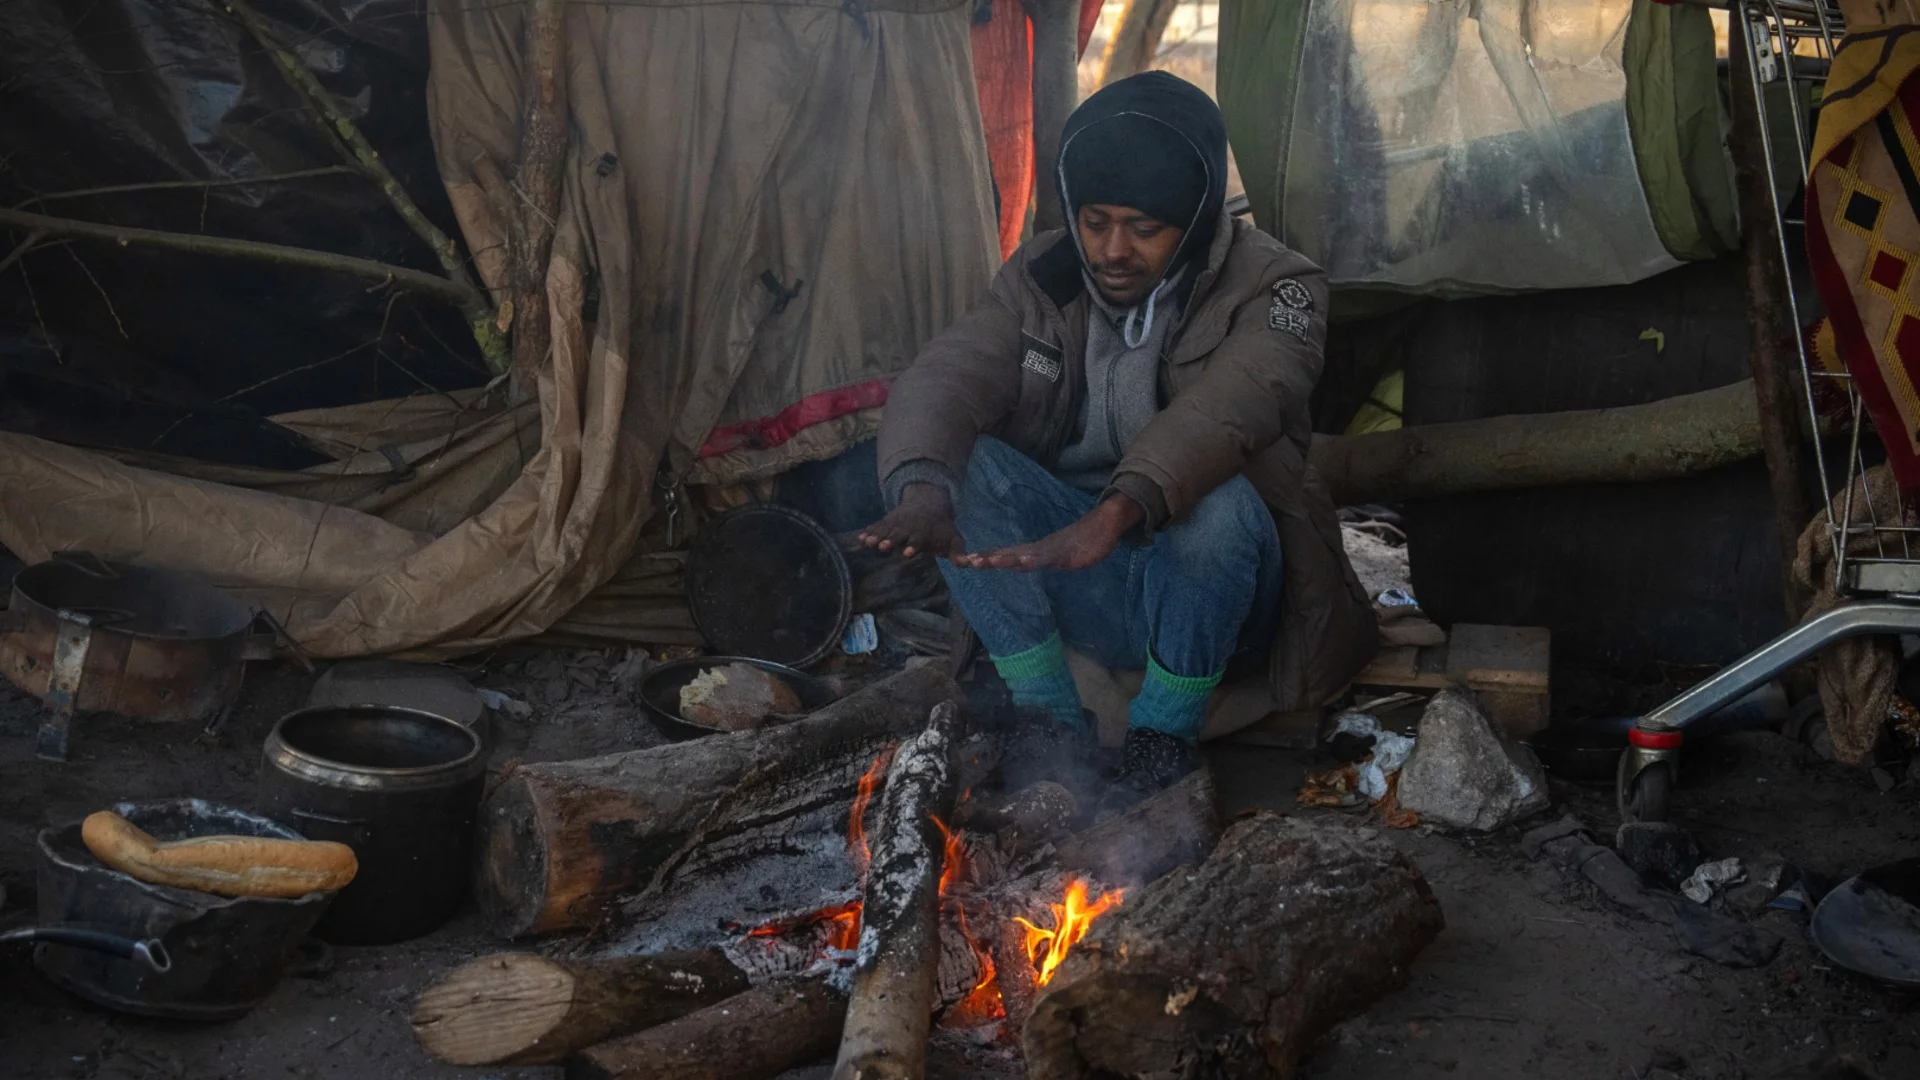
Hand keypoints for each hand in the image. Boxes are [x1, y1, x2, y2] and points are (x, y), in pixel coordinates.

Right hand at [858, 484, 961, 557]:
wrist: (928, 502)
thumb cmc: (941, 527)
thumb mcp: (953, 538)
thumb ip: (958, 553)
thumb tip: (967, 564)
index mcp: (924, 533)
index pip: (919, 540)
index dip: (914, 546)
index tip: (909, 553)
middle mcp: (909, 528)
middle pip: (899, 534)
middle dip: (892, 540)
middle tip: (883, 547)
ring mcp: (897, 524)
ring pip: (885, 530)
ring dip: (876, 536)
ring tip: (867, 543)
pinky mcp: (887, 522)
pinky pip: (876, 527)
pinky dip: (868, 532)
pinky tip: (859, 539)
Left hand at [951, 495, 1141, 571]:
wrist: (1104, 523)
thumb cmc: (1082, 541)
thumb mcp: (1057, 555)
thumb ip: (1040, 559)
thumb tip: (1022, 564)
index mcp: (1036, 550)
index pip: (1008, 554)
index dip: (989, 558)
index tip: (967, 561)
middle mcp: (1039, 548)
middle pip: (1010, 554)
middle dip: (989, 559)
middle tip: (967, 561)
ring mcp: (1051, 550)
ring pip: (1024, 556)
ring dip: (1005, 559)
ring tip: (987, 562)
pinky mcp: (1066, 554)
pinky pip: (1048, 558)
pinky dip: (1034, 560)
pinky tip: (1023, 562)